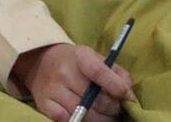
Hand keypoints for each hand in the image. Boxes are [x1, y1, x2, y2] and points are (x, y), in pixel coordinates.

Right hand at [10, 43, 130, 119]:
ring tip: (103, 115)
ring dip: (100, 119)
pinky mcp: (44, 104)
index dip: (116, 87)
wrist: (41, 62)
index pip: (99, 72)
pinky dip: (78, 121)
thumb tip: (129, 95)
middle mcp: (64, 72)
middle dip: (112, 109)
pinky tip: (84, 116)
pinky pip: (66, 120)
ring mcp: (53, 89)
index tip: (126, 97)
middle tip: (115, 109)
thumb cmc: (76, 62)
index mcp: (80, 56)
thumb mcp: (96, 58)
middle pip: (96, 100)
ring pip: (85, 114)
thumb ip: (117, 73)